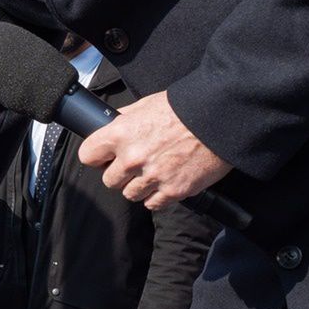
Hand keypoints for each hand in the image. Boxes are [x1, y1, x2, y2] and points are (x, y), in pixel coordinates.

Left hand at [77, 92, 231, 210]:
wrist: (219, 120)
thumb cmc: (185, 109)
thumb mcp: (147, 104)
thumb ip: (126, 118)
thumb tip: (112, 123)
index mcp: (121, 134)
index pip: (88, 155)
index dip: (96, 157)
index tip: (104, 158)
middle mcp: (132, 159)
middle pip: (109, 180)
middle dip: (120, 174)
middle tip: (135, 165)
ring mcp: (152, 177)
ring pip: (130, 194)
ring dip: (139, 186)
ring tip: (154, 172)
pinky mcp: (173, 191)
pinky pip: (152, 204)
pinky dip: (157, 196)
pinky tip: (165, 182)